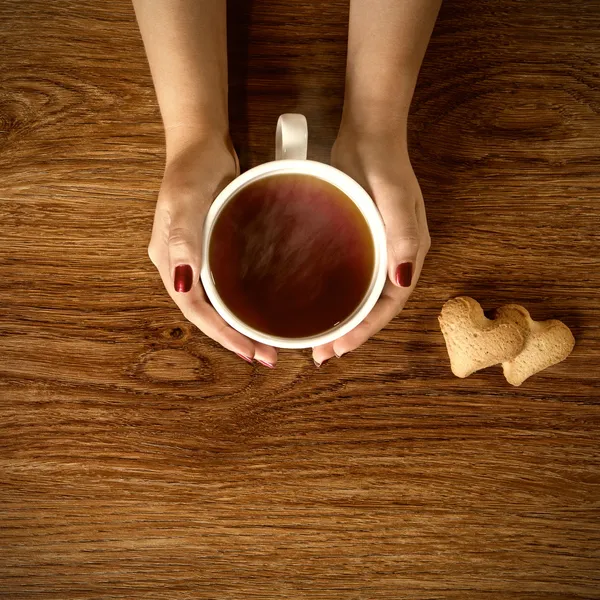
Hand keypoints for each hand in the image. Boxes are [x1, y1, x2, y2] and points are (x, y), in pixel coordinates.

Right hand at [148, 133, 277, 367]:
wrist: (202, 145)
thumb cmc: (192, 169)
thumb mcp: (186, 200)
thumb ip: (183, 238)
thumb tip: (182, 283)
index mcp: (170, 260)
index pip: (193, 309)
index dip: (220, 333)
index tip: (248, 351)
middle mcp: (182, 265)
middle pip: (206, 312)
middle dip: (233, 338)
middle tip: (265, 356)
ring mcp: (198, 258)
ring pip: (217, 302)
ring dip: (239, 324)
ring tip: (267, 342)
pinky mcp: (215, 248)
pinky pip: (226, 284)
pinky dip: (243, 302)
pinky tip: (263, 309)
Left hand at [313, 130, 430, 365]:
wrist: (368, 134)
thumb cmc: (384, 165)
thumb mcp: (395, 199)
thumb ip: (402, 237)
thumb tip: (404, 281)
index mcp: (410, 254)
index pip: (390, 304)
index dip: (366, 330)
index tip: (339, 349)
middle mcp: (395, 257)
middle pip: (374, 306)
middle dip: (351, 332)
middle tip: (321, 354)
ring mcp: (376, 249)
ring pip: (361, 294)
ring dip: (342, 318)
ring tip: (316, 338)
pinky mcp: (358, 239)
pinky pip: (349, 275)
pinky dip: (334, 294)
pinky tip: (312, 301)